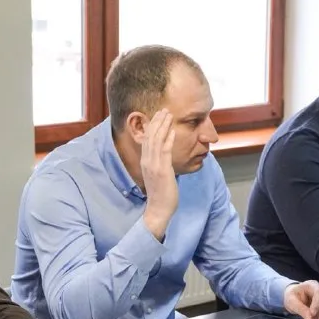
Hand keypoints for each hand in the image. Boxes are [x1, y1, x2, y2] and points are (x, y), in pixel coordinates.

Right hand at [141, 109, 178, 239]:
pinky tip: (173, 130)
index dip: (152, 126)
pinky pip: (164, 150)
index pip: (147, 139)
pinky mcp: (162, 170)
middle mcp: (147, 161)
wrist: (158, 209)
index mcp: (145, 162)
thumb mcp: (157, 176)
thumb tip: (164, 158)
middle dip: (157, 121)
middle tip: (163, 109)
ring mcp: (153, 165)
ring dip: (163, 126)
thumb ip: (159, 165)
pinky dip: (168, 138)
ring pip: (156, 140)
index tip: (158, 116)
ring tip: (168, 114)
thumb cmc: (161, 194)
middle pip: (150, 136)